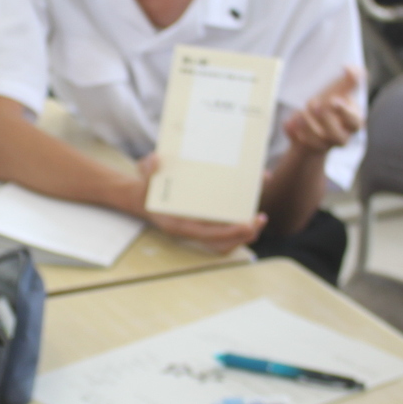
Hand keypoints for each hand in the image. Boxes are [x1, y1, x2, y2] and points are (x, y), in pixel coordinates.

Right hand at [133, 155, 265, 254]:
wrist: (142, 197)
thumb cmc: (146, 186)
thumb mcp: (145, 174)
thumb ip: (149, 168)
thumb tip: (156, 160)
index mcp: (177, 223)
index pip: (206, 234)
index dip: (227, 232)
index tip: (246, 225)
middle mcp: (190, 230)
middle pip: (220, 243)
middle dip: (242, 235)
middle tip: (260, 220)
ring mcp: (198, 229)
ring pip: (225, 241)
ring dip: (245, 233)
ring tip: (260, 218)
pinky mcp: (204, 224)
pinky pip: (224, 231)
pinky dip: (238, 225)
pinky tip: (250, 208)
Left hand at [283, 68, 363, 153]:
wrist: (313, 121)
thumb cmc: (330, 105)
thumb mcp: (339, 91)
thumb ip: (349, 80)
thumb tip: (351, 68)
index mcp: (352, 122)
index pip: (354, 122)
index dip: (345, 113)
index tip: (333, 101)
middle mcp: (340, 137)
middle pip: (337, 137)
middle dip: (324, 119)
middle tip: (313, 103)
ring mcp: (323, 145)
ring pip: (318, 144)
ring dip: (308, 127)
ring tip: (299, 113)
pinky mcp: (305, 148)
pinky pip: (299, 145)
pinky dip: (292, 133)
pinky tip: (288, 123)